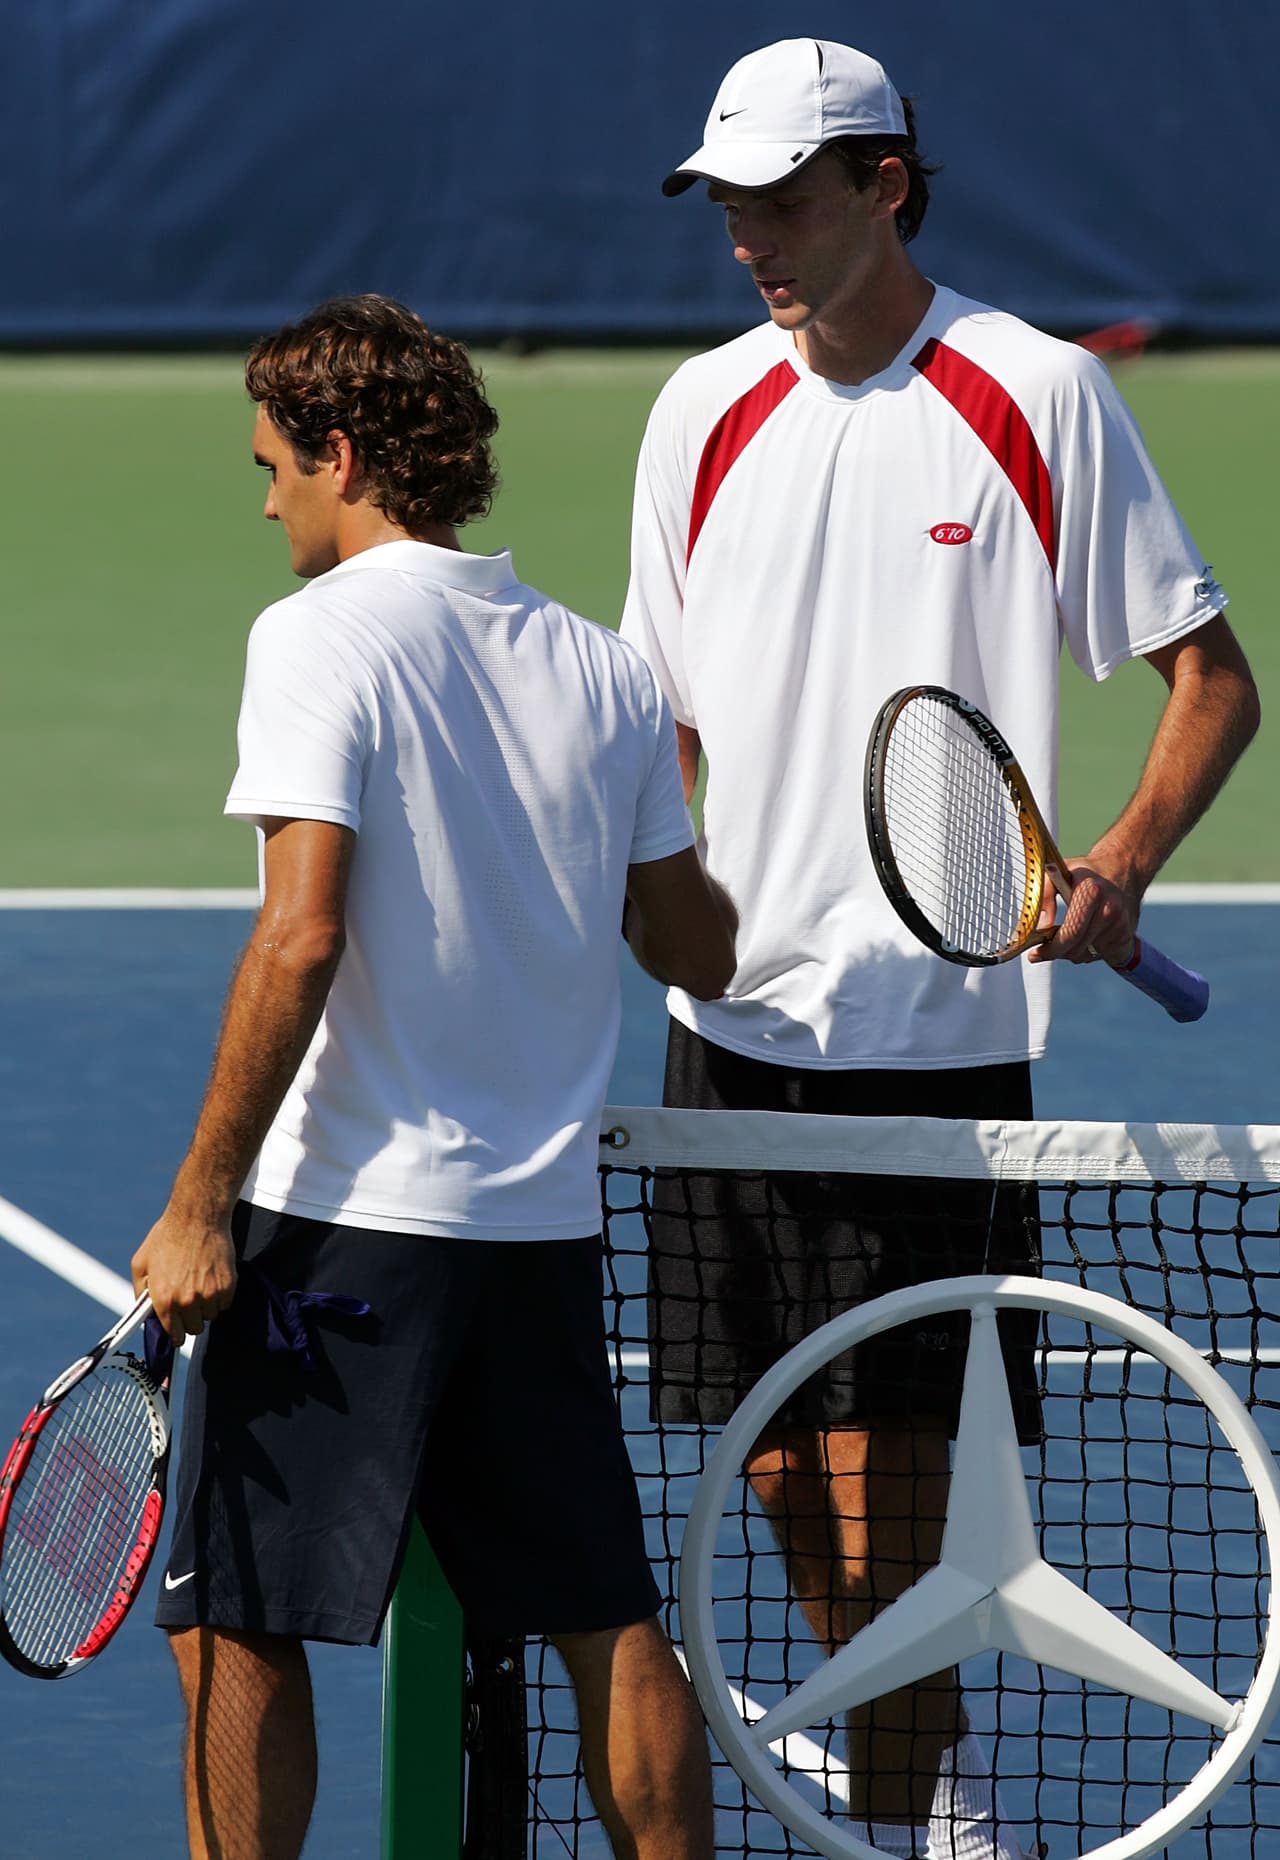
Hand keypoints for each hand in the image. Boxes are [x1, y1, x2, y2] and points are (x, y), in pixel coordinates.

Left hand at [131, 1208, 237, 1346]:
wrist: (197, 1217)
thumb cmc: (168, 1236)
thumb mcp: (141, 1263)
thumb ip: (140, 1290)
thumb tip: (143, 1307)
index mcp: (164, 1299)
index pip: (173, 1334)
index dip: (175, 1333)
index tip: (177, 1331)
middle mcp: (187, 1301)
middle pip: (194, 1328)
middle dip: (191, 1318)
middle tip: (189, 1301)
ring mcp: (210, 1294)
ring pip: (211, 1315)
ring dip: (207, 1306)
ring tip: (201, 1284)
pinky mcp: (228, 1285)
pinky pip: (225, 1302)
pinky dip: (221, 1295)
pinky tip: (212, 1278)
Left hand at [1027, 859, 1139, 966]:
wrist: (1123, 869)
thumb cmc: (1087, 873)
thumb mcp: (1059, 873)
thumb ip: (1044, 897)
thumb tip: (1040, 926)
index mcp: (1091, 892)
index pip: (1070, 932)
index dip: (1051, 948)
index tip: (1035, 954)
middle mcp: (1110, 909)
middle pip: (1076, 948)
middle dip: (1057, 952)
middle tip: (1045, 947)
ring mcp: (1121, 924)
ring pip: (1086, 955)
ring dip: (1072, 951)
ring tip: (1069, 933)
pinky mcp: (1127, 936)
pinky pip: (1098, 955)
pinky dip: (1087, 951)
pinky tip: (1086, 934)